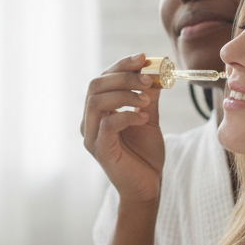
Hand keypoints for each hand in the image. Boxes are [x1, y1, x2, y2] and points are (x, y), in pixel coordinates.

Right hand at [81, 54, 164, 203]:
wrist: (147, 186)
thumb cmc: (144, 153)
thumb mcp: (148, 117)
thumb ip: (148, 96)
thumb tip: (156, 71)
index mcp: (98, 111)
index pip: (103, 79)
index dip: (121, 65)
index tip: (143, 58)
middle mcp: (89, 121)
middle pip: (96, 85)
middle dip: (123, 77)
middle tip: (148, 79)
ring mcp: (91, 135)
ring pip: (97, 101)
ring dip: (124, 94)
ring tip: (146, 100)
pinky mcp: (99, 149)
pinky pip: (107, 124)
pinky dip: (127, 116)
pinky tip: (143, 118)